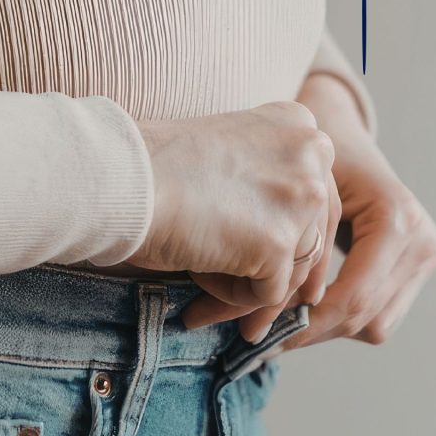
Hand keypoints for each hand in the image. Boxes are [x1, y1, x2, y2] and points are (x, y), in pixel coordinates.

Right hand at [131, 101, 336, 328]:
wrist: (120, 179)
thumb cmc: (152, 168)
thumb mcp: (227, 154)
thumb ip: (266, 181)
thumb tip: (288, 241)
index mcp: (298, 125)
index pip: (315, 196)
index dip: (289, 235)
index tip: (267, 261)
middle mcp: (312, 152)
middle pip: (312, 236)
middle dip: (277, 276)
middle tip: (250, 310)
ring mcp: (301, 196)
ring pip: (292, 271)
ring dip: (248, 292)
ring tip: (203, 304)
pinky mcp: (280, 243)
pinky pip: (266, 294)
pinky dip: (231, 301)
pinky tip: (196, 294)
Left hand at [273, 73, 435, 353]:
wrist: (340, 132)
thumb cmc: (311, 154)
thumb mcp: (301, 195)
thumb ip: (293, 252)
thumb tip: (262, 314)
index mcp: (396, 219)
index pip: (354, 297)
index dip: (306, 325)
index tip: (260, 337)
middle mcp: (422, 241)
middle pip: (365, 317)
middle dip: (310, 333)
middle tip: (260, 340)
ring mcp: (426, 256)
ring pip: (374, 326)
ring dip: (325, 330)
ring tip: (279, 327)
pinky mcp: (419, 267)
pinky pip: (380, 316)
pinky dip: (341, 320)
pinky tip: (305, 310)